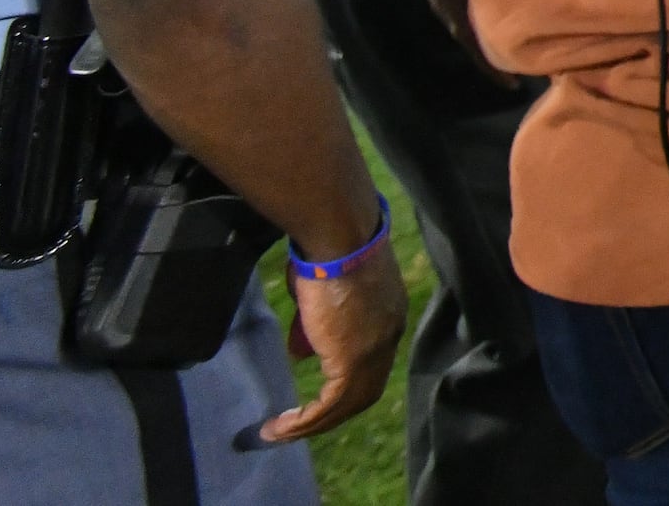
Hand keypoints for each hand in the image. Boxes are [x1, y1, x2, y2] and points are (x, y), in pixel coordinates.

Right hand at [266, 233, 404, 442]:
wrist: (340, 237)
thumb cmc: (327, 251)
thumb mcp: (321, 292)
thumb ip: (315, 323)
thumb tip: (302, 351)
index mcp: (388, 316)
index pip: (372, 361)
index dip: (346, 381)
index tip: (317, 392)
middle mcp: (389, 336)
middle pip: (366, 390)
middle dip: (333, 410)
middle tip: (300, 423)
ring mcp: (374, 350)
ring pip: (349, 404)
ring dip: (314, 423)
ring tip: (281, 431)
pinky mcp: (352, 361)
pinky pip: (329, 406)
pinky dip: (305, 422)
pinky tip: (279, 427)